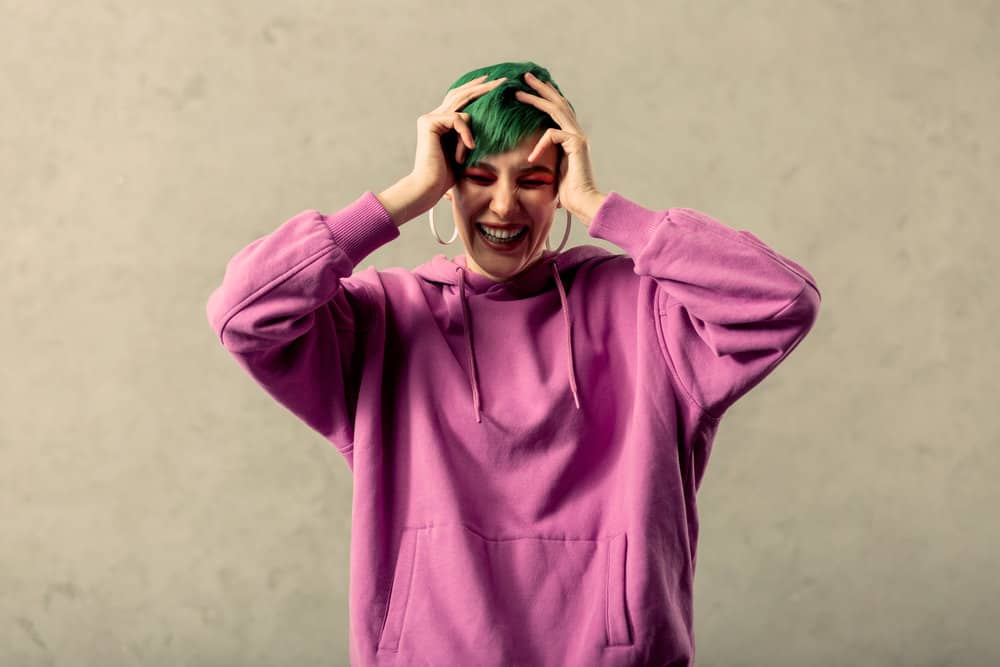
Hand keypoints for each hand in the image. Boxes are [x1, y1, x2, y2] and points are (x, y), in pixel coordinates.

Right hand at [408, 74, 506, 208]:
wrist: (429, 187)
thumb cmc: (447, 176)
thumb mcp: (464, 152)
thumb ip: (470, 136)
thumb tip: (488, 122)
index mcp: (440, 123)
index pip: (458, 99)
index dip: (474, 89)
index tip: (492, 83)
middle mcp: (433, 117)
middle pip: (460, 94)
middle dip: (482, 86)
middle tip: (502, 80)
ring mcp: (430, 118)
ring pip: (461, 101)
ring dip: (482, 94)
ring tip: (500, 89)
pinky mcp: (429, 123)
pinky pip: (457, 119)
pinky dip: (466, 132)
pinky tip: (470, 147)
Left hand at [514, 72, 601, 220]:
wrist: (582, 203)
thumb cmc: (566, 193)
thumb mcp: (550, 171)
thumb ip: (544, 159)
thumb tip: (528, 159)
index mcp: (570, 138)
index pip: (556, 111)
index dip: (544, 97)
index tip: (528, 88)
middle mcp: (576, 133)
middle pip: (557, 102)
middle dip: (541, 88)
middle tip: (525, 76)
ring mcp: (577, 137)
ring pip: (556, 109)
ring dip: (536, 98)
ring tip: (519, 91)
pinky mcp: (576, 144)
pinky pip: (552, 134)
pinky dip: (540, 144)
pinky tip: (531, 159)